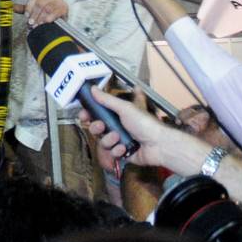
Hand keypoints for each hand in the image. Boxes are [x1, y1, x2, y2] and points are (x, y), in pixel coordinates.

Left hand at [22, 0, 68, 27]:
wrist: (60, 17)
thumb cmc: (46, 11)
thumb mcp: (34, 9)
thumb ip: (24, 8)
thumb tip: (12, 7)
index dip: (29, 6)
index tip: (26, 16)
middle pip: (40, 3)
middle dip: (34, 15)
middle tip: (30, 23)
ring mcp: (58, 1)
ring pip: (47, 9)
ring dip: (41, 18)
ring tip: (37, 25)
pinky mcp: (64, 8)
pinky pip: (56, 13)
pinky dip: (49, 19)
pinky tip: (45, 23)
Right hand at [77, 86, 191, 171]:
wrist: (158, 145)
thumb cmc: (144, 123)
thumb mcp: (125, 108)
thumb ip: (107, 99)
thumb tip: (92, 88)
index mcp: (116, 114)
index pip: (97, 113)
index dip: (88, 114)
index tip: (83, 115)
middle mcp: (116, 127)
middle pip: (96, 128)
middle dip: (97, 128)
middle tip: (101, 127)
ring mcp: (119, 141)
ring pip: (102, 141)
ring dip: (109, 140)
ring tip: (119, 138)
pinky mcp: (121, 153)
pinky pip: (111, 153)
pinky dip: (117, 150)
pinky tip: (125, 148)